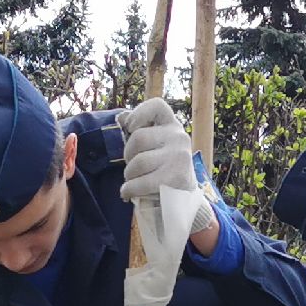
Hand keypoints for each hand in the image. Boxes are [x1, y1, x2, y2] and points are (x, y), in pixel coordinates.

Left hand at [117, 98, 215, 235]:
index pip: (156, 106)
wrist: (184, 199)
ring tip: (133, 182)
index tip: (131, 128)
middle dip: (128, 155)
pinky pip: (141, 182)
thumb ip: (140, 131)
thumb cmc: (163, 168)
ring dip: (129, 175)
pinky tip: (128, 193)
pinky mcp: (176, 178)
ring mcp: (179, 157)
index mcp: (172, 125)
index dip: (138, 114)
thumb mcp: (155, 145)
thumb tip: (121, 118)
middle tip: (133, 167)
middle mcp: (179, 137)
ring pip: (138, 162)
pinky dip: (129, 189)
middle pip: (138, 138)